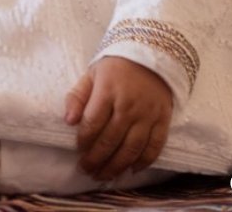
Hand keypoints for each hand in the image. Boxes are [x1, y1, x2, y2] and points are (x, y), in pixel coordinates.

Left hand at [64, 57, 172, 180]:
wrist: (152, 56)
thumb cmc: (116, 68)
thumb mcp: (92, 75)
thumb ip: (77, 96)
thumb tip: (68, 120)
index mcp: (108, 92)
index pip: (92, 123)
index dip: (83, 141)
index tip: (78, 150)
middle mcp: (128, 105)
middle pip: (110, 140)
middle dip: (96, 159)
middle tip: (87, 170)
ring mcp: (147, 114)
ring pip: (131, 148)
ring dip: (116, 166)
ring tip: (104, 176)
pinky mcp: (163, 120)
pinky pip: (155, 146)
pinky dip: (144, 162)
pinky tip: (131, 170)